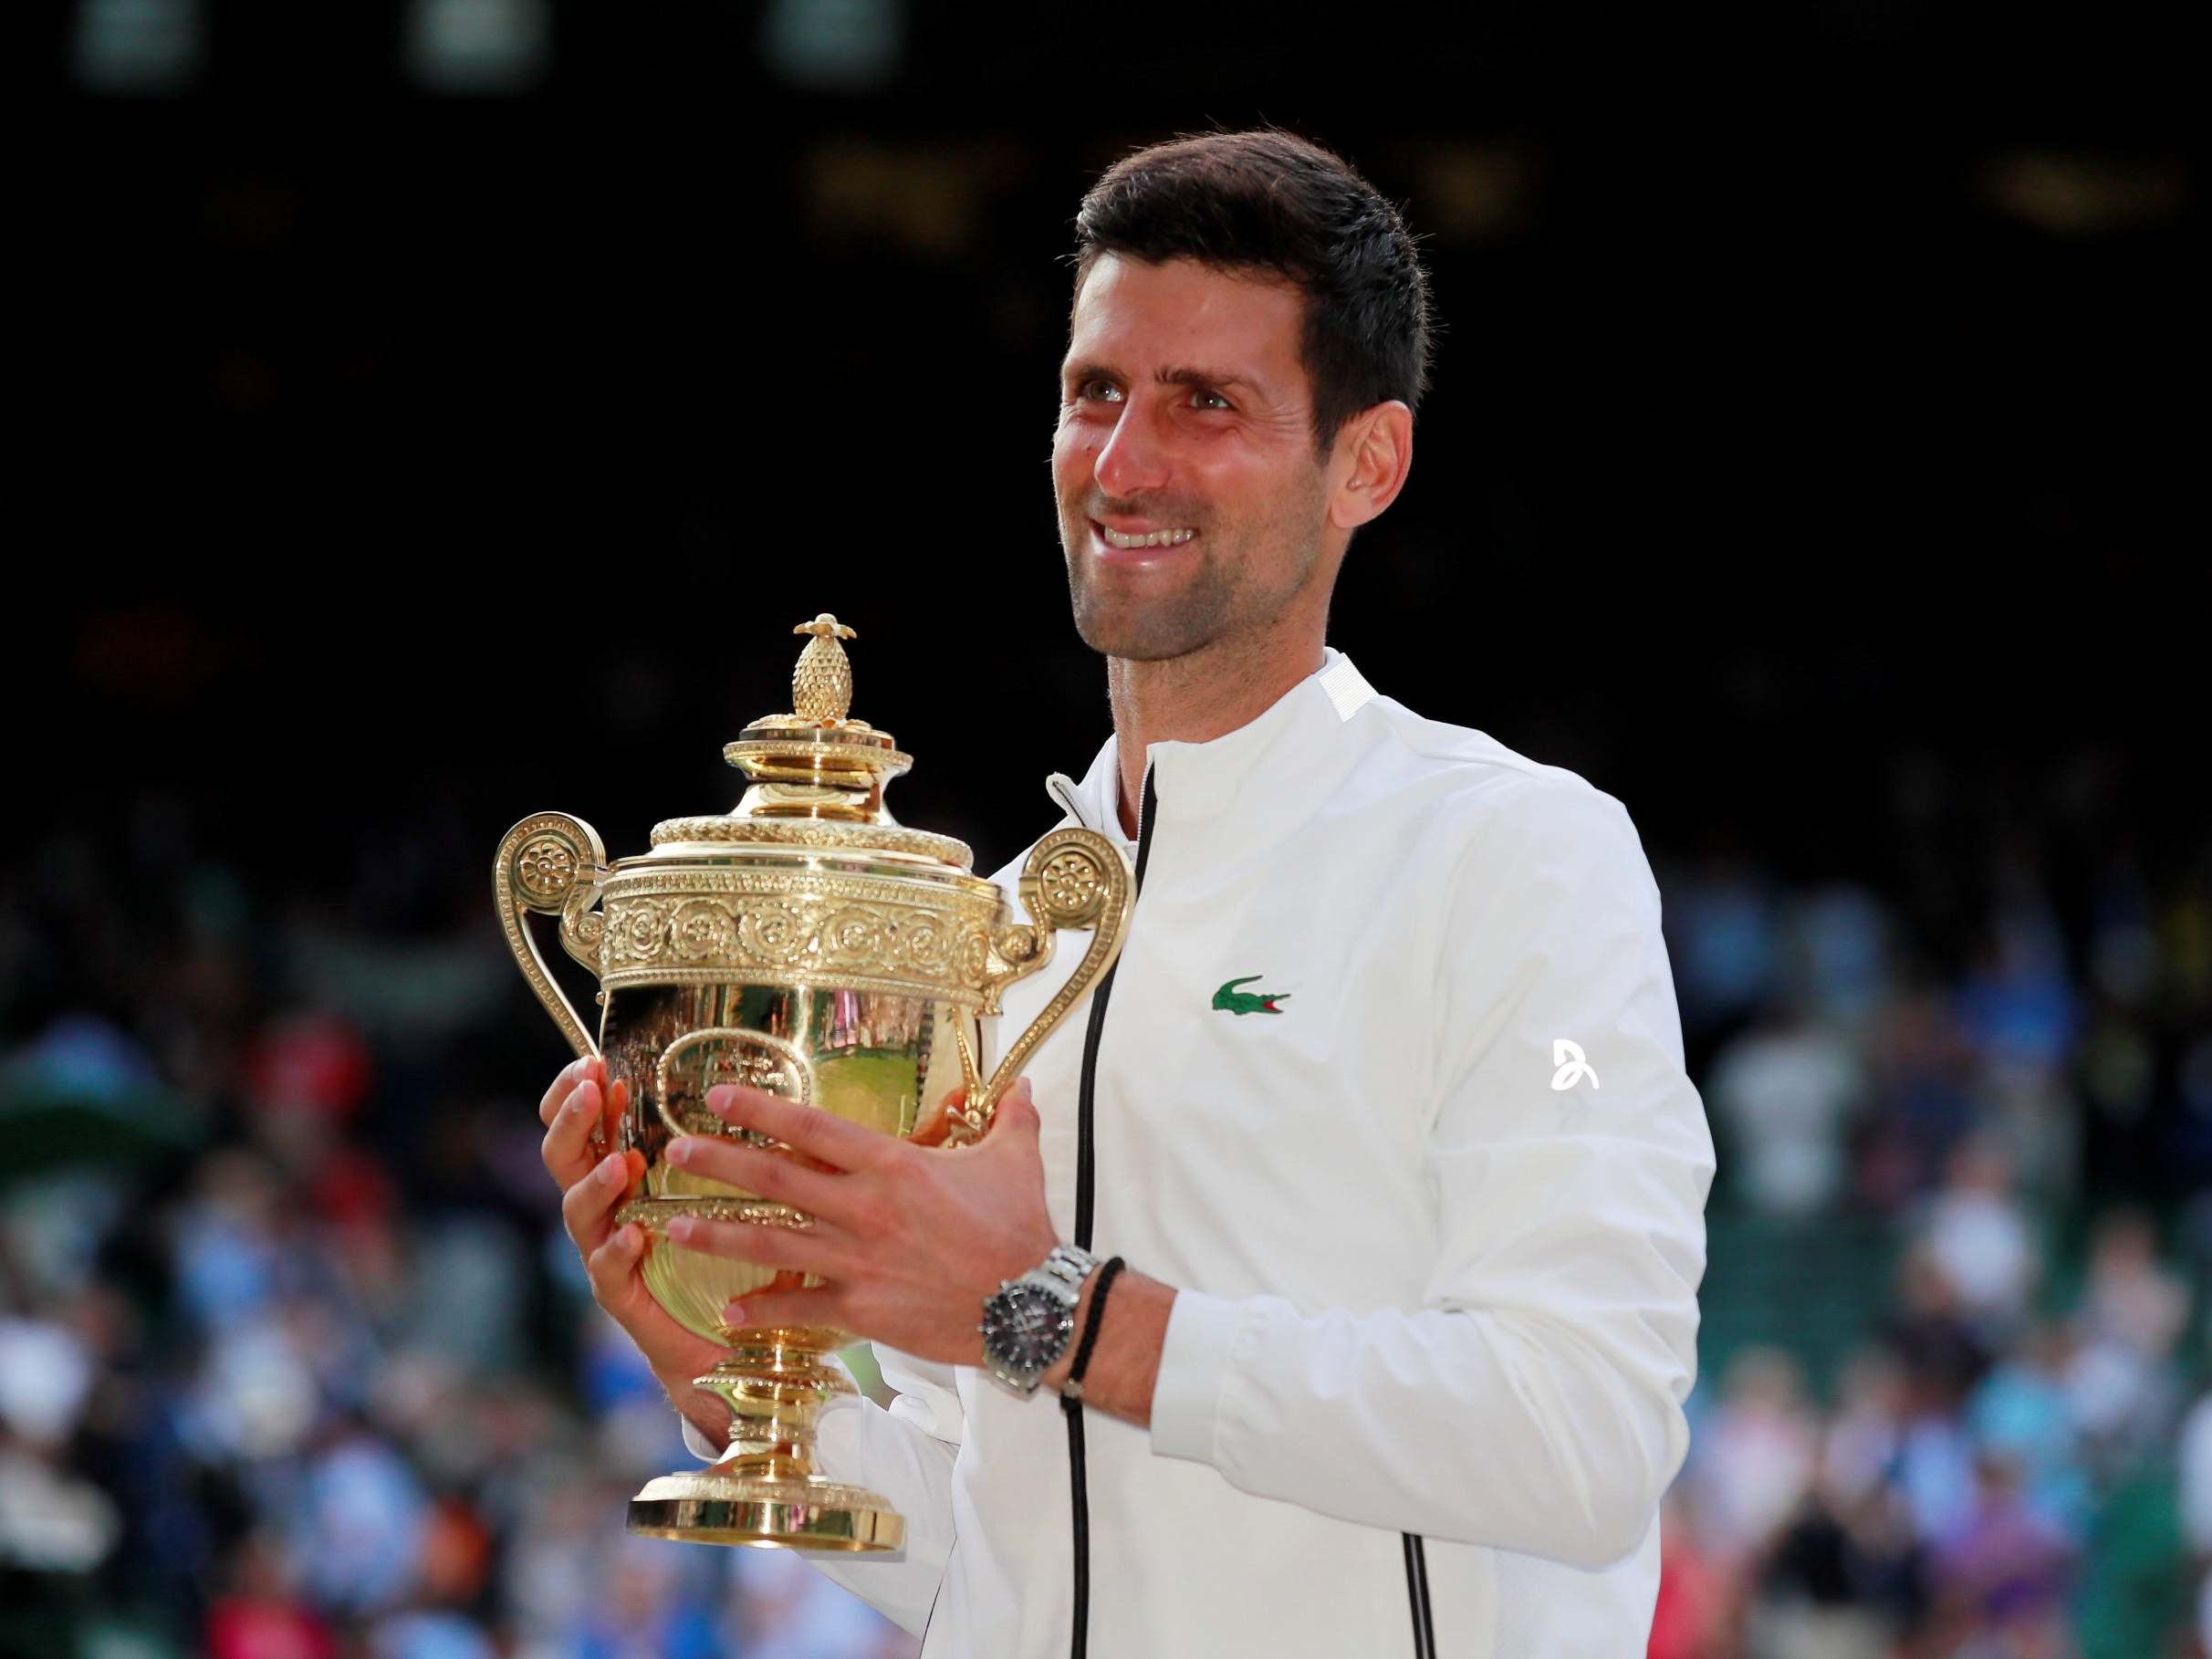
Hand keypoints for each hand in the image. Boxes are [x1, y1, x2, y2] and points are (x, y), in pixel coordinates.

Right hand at [537, 1058, 726, 1411]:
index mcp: (621, 1175)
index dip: (577, 1094)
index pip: (584, 1126)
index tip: (595, 1062)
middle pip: (563, 1158)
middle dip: (572, 1120)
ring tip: (619, 1162)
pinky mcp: (621, 1297)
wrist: (724, 1338)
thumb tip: (755, 1089)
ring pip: (576, 1211)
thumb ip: (728, 1147)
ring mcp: (604, 1252)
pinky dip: (616, 1251)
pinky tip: (632, 1234)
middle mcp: (603, 1209)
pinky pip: (606, 1271)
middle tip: (593, 1090)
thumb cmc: (725, 1253)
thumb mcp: (728, 1188)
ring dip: (595, 1182)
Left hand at [661, 1078, 1060, 1366]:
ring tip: (671, 1227)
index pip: (810, 1128)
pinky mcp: (862, 1309)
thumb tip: (1024, 1084)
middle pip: (774, 1180)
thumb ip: (1011, 1117)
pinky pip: (800, 1309)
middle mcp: (864, 1208)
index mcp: (891, 1165)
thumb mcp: (1015, 1160)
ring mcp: (858, 1261)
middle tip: (675, 1153)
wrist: (1029, 1304)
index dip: (759, 1110)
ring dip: (717, 1235)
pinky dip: (763, 1311)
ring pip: (771, 1246)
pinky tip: (729, 1312)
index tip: (717, 1097)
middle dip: (718, 1163)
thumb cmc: (1020, 1228)